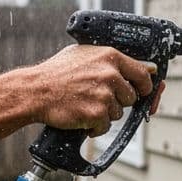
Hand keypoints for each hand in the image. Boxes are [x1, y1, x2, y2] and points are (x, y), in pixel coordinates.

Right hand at [33, 45, 155, 135]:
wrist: (35, 91)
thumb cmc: (56, 72)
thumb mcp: (85, 54)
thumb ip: (114, 59)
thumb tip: (147, 66)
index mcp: (110, 57)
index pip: (143, 73)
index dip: (144, 85)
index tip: (141, 90)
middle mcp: (110, 75)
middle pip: (131, 96)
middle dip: (118, 100)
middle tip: (98, 97)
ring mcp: (104, 95)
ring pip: (118, 113)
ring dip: (104, 113)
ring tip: (84, 104)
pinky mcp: (96, 113)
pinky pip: (105, 126)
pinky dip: (94, 127)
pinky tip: (81, 116)